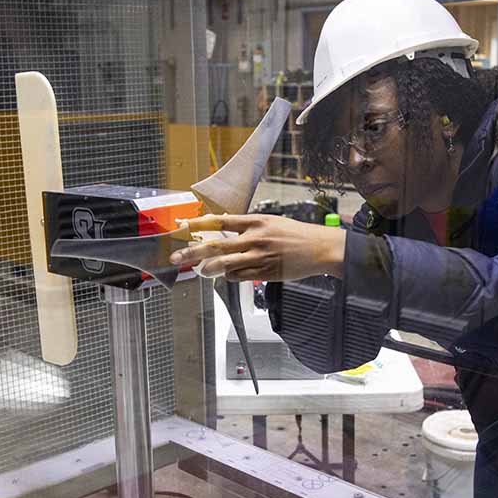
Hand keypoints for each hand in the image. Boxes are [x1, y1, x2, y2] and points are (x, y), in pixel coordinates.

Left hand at [169, 214, 346, 281]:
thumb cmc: (296, 234)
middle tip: (177, 256)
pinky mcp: (265, 273)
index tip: (182, 226)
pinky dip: (230, 275)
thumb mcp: (271, 222)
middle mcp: (255, 238)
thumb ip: (248, 227)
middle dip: (192, 251)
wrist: (321, 248)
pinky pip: (239, 276)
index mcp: (256, 221)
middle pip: (216, 244)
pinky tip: (229, 273)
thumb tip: (223, 232)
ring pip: (225, 264)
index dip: (198, 224)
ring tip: (201, 270)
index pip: (220, 221)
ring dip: (209, 268)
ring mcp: (260, 256)